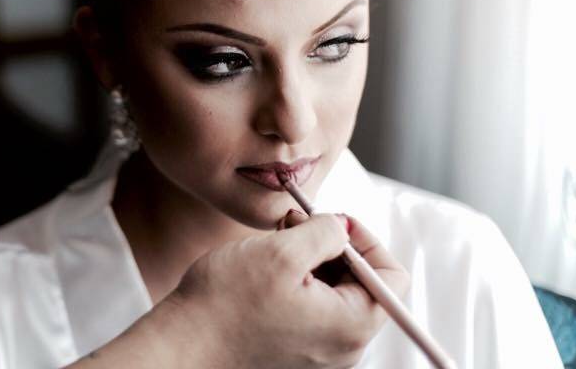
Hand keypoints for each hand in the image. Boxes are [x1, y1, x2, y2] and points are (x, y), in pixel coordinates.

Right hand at [170, 212, 408, 368]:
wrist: (182, 345)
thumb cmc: (225, 303)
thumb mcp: (282, 250)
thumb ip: (326, 232)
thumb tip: (343, 228)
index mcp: (350, 326)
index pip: (392, 277)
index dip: (366, 239)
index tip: (333, 221)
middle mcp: (343, 347)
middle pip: (365, 285)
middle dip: (336, 246)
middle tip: (298, 224)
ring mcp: (320, 353)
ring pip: (336, 293)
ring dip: (314, 260)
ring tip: (278, 241)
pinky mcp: (297, 351)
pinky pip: (315, 309)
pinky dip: (300, 281)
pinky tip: (269, 266)